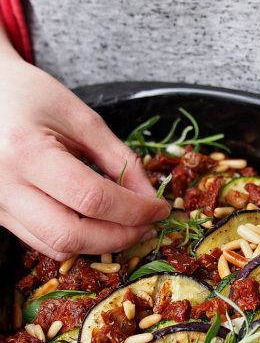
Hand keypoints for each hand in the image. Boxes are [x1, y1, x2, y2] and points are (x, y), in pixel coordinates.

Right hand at [0, 56, 169, 258]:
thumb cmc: (28, 96)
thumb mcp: (81, 118)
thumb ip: (119, 159)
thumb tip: (151, 198)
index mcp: (26, 151)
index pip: (92, 198)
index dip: (135, 210)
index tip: (160, 208)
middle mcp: (3, 186)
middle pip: (72, 236)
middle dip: (120, 237)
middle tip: (148, 225)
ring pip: (56, 247)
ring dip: (100, 244)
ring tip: (128, 226)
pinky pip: (42, 241)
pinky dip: (77, 239)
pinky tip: (97, 223)